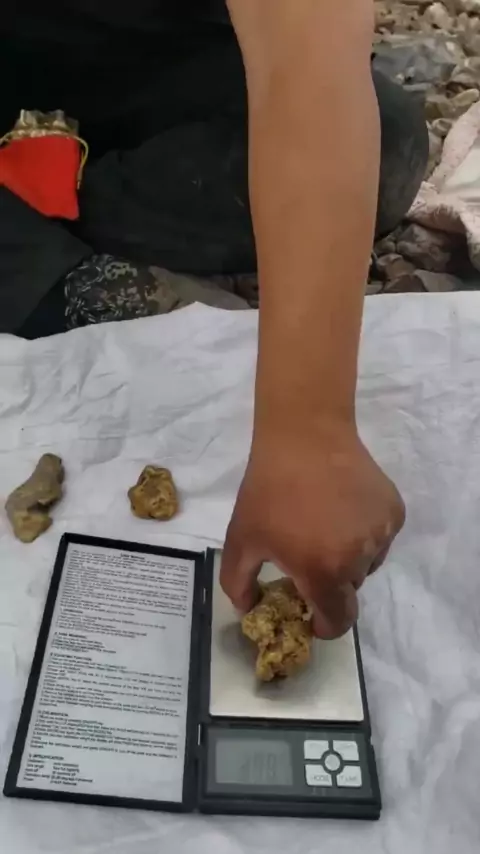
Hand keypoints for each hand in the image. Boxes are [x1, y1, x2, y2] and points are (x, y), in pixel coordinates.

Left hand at [220, 422, 404, 638]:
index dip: (324, 625)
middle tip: (308, 558)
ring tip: (323, 527)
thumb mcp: (240, 538)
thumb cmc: (268, 489)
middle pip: (349, 590)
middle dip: (329, 583)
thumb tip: (249, 608)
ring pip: (366, 563)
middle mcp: (360, 559)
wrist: (304, 435)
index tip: (311, 616)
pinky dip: (363, 533)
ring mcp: (382, 533)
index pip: (337, 622)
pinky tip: (341, 508)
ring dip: (348, 558)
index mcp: (324, 572)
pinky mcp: (394, 511)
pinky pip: (380, 536)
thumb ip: (238, 583)